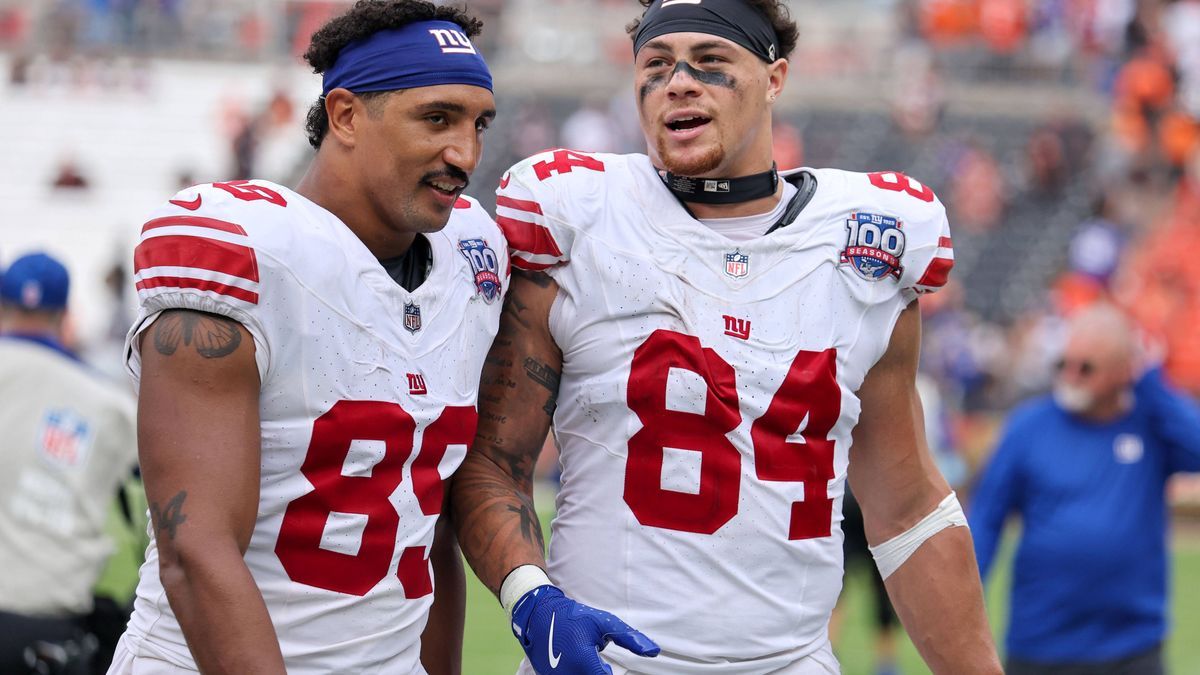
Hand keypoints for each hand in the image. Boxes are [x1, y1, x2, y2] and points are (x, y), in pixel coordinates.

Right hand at [511, 585, 659, 673]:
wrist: (538, 614)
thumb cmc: (573, 617)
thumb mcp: (603, 623)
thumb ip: (630, 639)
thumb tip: (654, 651)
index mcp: (585, 663)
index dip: (612, 674)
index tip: (612, 667)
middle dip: (600, 672)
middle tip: (601, 662)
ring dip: (589, 672)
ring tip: (590, 661)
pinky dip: (577, 673)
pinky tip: (580, 665)